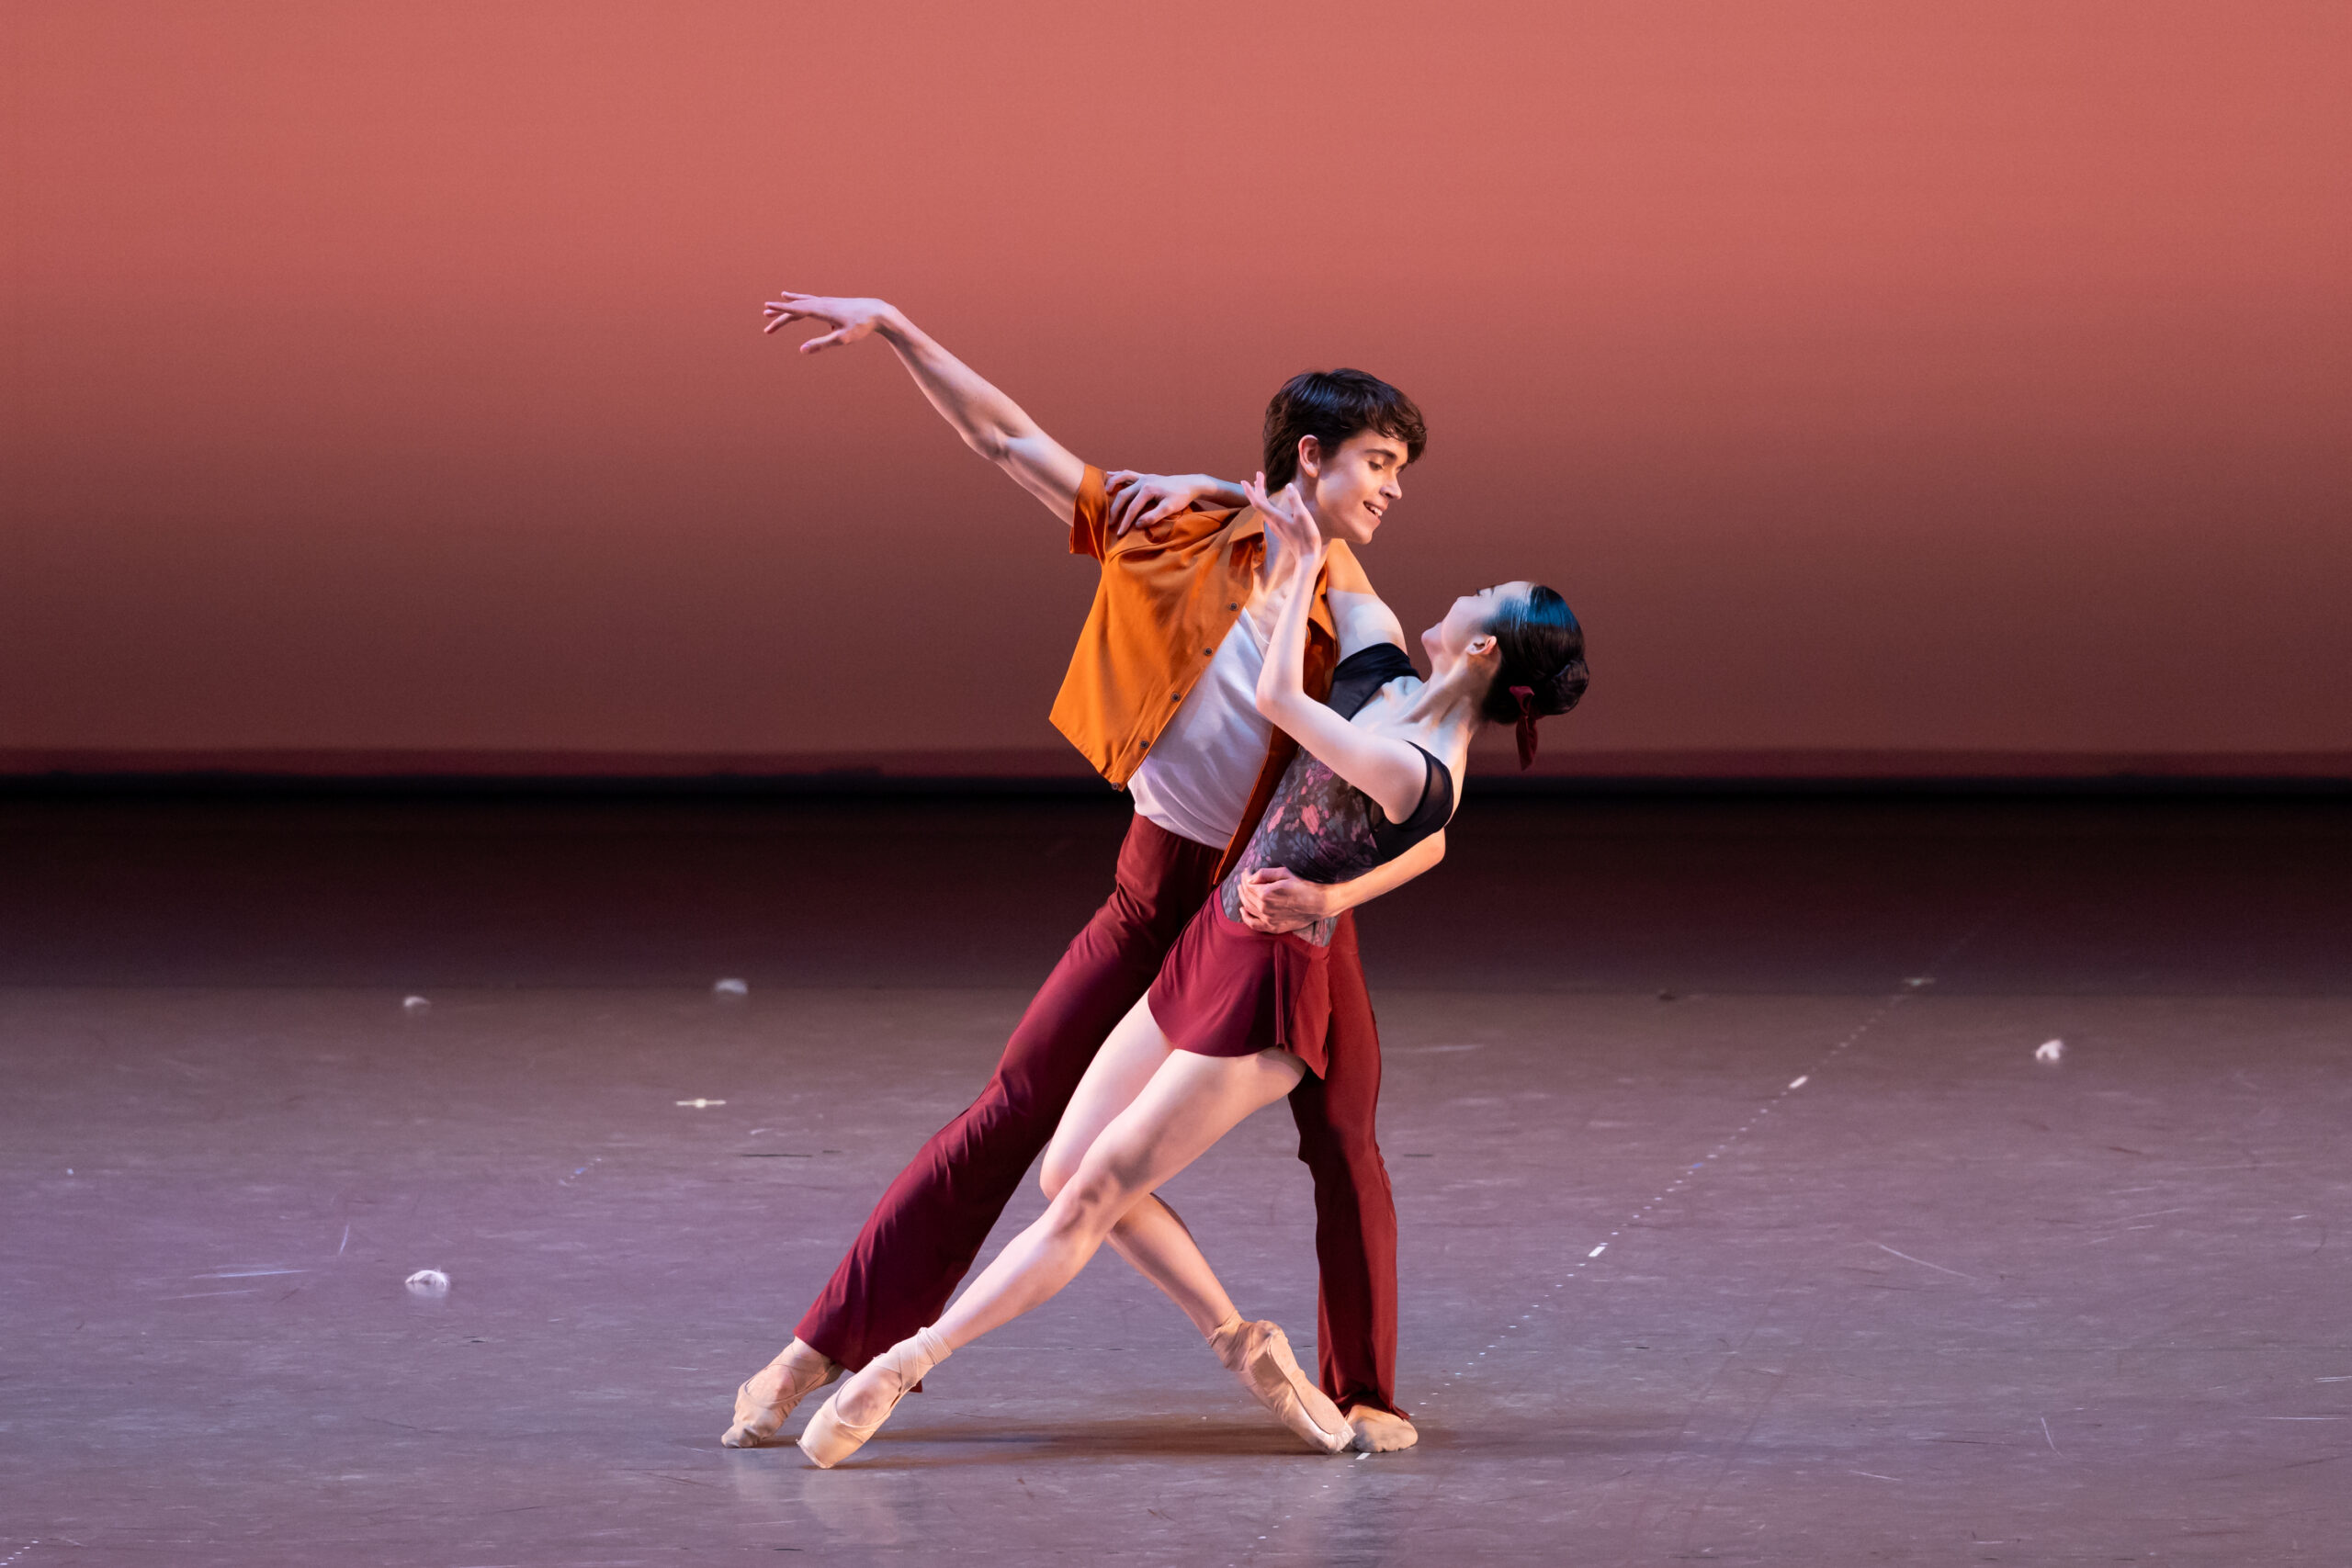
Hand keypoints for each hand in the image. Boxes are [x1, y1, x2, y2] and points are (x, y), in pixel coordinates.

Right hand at [761, 291, 894, 352]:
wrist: (877, 312)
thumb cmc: (861, 326)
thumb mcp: (842, 339)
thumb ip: (821, 344)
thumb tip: (802, 350)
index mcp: (822, 311)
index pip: (796, 310)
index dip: (780, 309)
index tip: (766, 307)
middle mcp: (821, 303)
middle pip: (796, 308)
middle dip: (780, 314)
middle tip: (765, 322)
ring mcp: (826, 302)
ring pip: (802, 303)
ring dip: (788, 306)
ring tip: (774, 306)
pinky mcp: (831, 304)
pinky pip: (810, 303)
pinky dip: (800, 303)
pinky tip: (797, 305)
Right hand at [1104, 472, 1217, 536]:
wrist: (1190, 484)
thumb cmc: (1181, 497)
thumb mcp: (1169, 509)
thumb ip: (1153, 516)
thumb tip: (1137, 524)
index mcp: (1148, 489)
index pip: (1132, 508)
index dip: (1125, 522)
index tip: (1120, 533)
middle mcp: (1143, 481)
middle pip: (1123, 495)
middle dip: (1116, 510)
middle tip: (1110, 524)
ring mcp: (1144, 477)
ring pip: (1123, 479)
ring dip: (1112, 485)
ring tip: (1104, 493)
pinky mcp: (1145, 477)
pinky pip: (1128, 474)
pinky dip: (1118, 475)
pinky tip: (1109, 474)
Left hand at [1237, 866, 1332, 933]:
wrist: (1319, 903)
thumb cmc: (1304, 885)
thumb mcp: (1284, 873)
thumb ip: (1265, 874)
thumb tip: (1249, 878)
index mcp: (1266, 893)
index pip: (1248, 884)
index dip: (1245, 876)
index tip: (1246, 871)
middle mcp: (1264, 908)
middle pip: (1246, 895)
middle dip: (1242, 885)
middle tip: (1243, 878)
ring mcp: (1268, 919)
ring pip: (1248, 908)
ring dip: (1242, 898)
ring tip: (1242, 890)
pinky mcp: (1274, 927)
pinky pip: (1254, 925)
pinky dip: (1246, 918)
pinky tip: (1243, 911)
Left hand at [1241, 471, 1323, 568]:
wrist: (1307, 557)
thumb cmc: (1307, 537)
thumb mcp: (1303, 516)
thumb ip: (1295, 500)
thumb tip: (1288, 485)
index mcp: (1275, 517)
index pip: (1258, 501)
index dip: (1251, 490)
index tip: (1244, 480)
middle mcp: (1272, 521)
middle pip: (1259, 503)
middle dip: (1256, 488)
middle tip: (1258, 475)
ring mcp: (1275, 526)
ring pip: (1263, 508)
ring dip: (1260, 495)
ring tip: (1261, 485)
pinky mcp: (1280, 529)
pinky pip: (1268, 513)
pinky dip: (1266, 503)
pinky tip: (1270, 502)